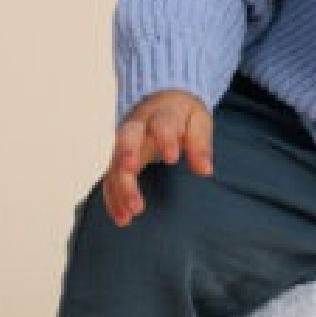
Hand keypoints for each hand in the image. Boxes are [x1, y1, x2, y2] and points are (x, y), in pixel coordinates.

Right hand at [101, 90, 214, 226]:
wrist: (162, 99)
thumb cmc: (182, 114)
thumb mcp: (198, 121)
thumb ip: (200, 144)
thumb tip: (205, 169)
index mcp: (162, 113)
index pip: (162, 123)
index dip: (165, 139)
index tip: (172, 158)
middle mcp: (138, 126)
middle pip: (127, 138)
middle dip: (127, 156)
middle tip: (131, 175)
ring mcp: (124, 142)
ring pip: (114, 161)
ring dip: (119, 186)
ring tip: (130, 212)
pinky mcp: (117, 157)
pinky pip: (110, 177)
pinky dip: (114, 198)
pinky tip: (122, 217)